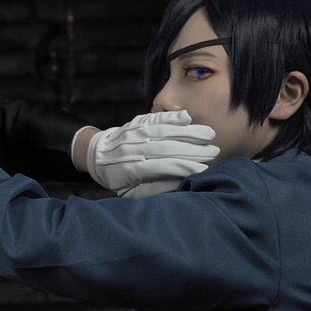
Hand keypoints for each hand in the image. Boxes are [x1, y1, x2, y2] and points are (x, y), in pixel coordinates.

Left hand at [86, 110, 219, 196]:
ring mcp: (134, 133)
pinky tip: (187, 118)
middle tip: (214, 152)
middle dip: (192, 150)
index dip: (182, 168)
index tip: (203, 169)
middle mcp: (133, 149)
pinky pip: (155, 118)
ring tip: (209, 135)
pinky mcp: (136, 121)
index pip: (161, 167)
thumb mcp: (130, 193)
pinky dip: (171, 117)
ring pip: (163, 131)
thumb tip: (176, 186)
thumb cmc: (118, 178)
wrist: (96, 155)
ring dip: (188, 132)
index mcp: (131, 170)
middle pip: (166, 148)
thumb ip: (152, 190)